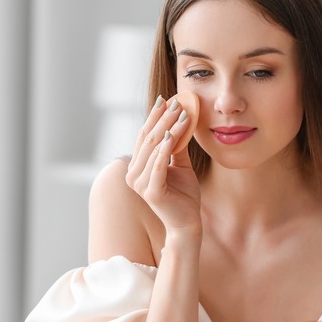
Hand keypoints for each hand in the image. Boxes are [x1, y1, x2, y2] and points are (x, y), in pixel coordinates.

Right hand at [125, 96, 200, 235]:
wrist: (188, 222)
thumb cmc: (184, 195)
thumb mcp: (180, 166)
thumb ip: (176, 147)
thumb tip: (180, 122)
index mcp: (137, 167)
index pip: (145, 136)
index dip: (154, 117)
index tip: (166, 100)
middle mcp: (133, 174)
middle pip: (148, 139)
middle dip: (162, 118)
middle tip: (176, 102)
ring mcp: (140, 184)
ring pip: (154, 148)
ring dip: (168, 128)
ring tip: (182, 113)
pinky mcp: (151, 191)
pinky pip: (159, 164)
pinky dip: (166, 147)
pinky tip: (174, 134)